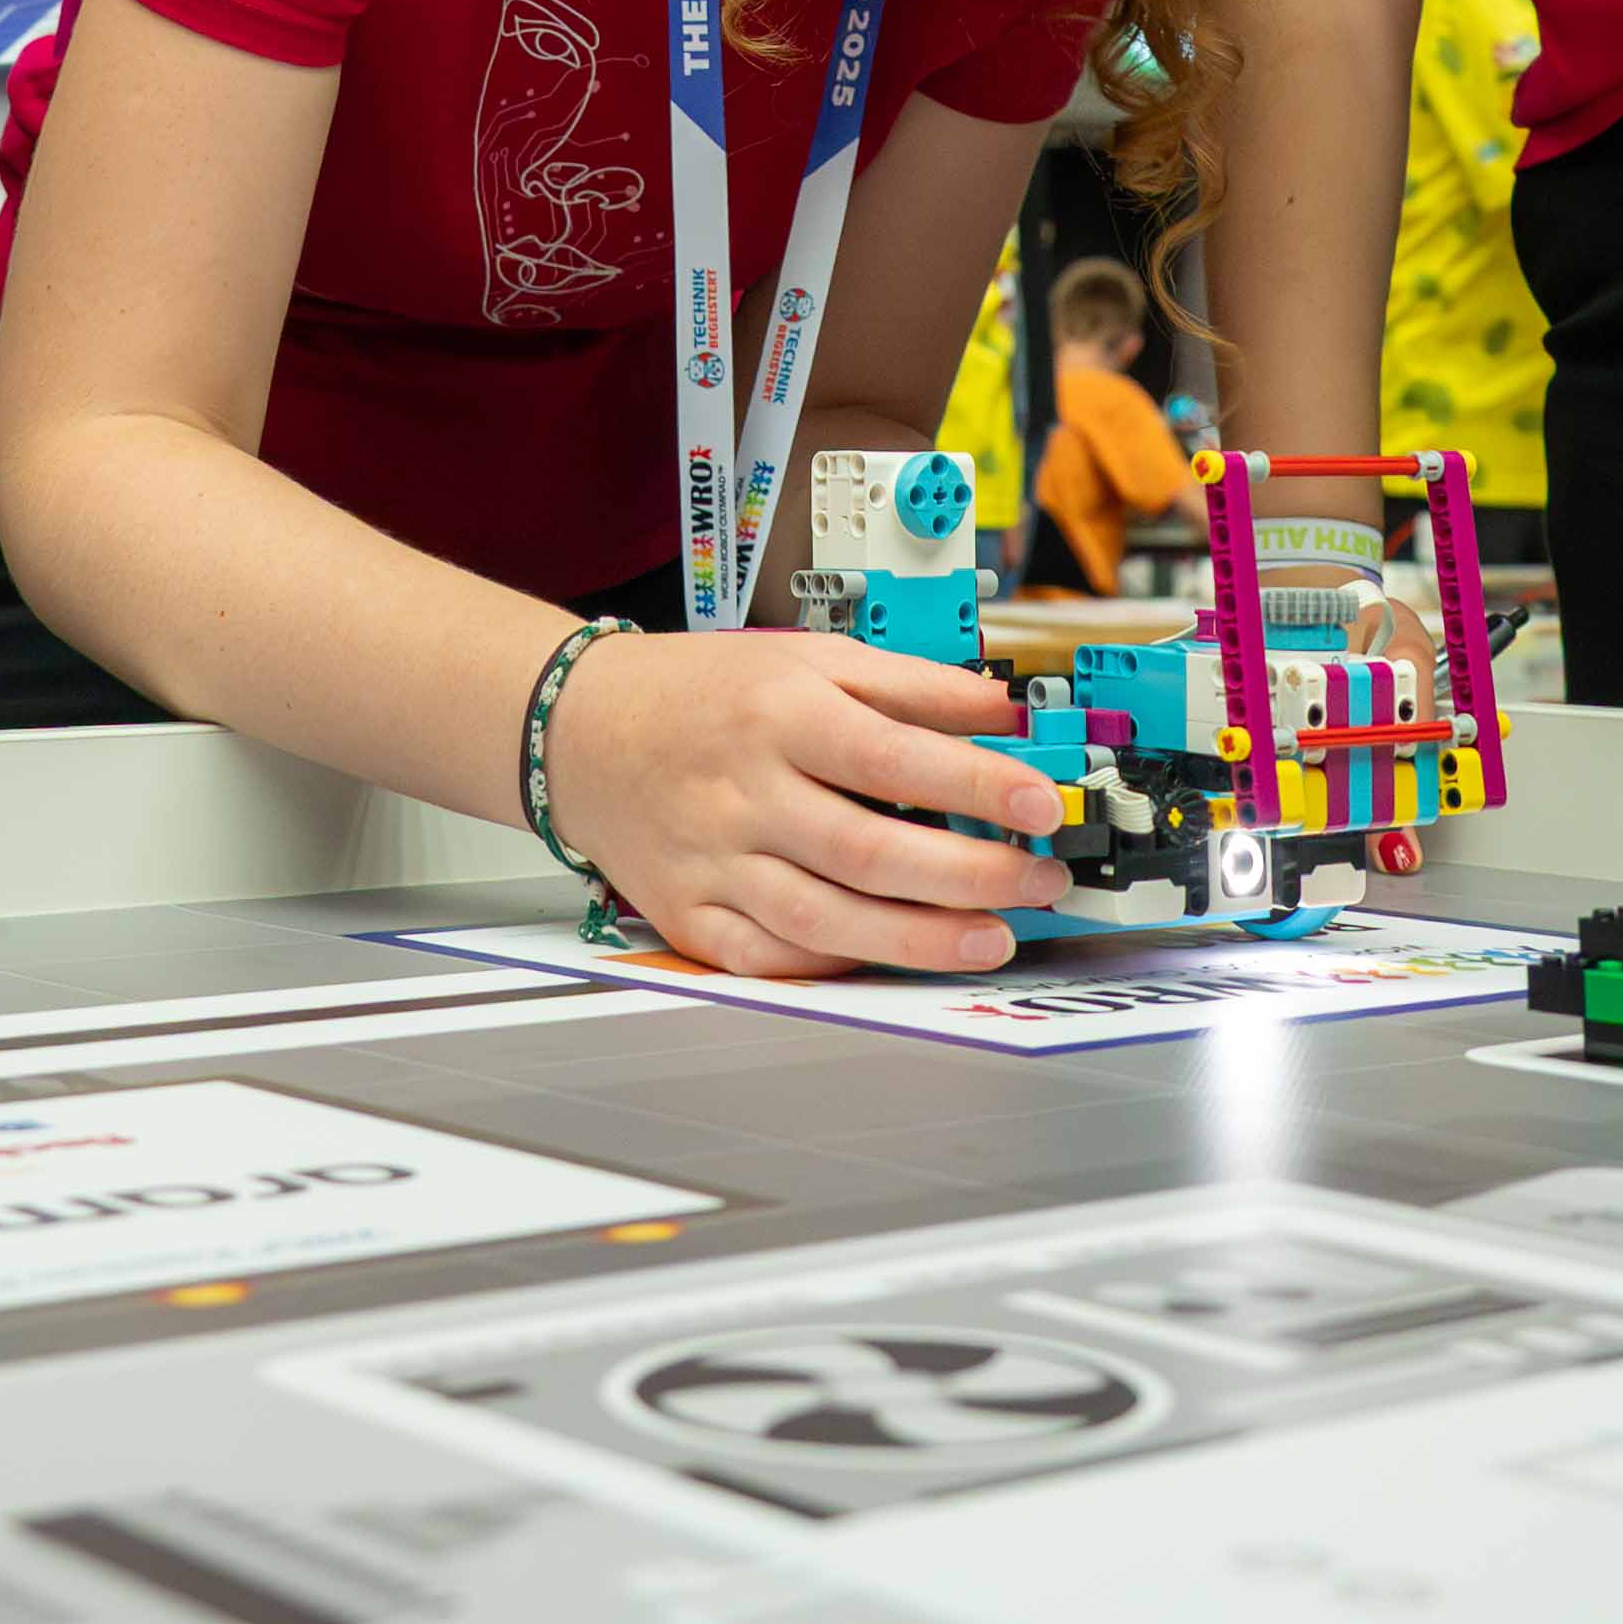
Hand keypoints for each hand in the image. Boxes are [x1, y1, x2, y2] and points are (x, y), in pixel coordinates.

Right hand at [548, 629, 1071, 978]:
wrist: (580, 730)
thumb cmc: (702, 692)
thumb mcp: (808, 656)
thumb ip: (909, 684)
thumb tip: (1002, 711)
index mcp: (779, 713)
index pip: (893, 755)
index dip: (977, 784)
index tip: (1042, 804)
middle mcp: (743, 792)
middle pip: (869, 850)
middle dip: (971, 874)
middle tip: (1039, 880)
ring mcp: (712, 862)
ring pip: (824, 920)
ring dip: (918, 938)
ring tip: (991, 937)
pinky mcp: (688, 915)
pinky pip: (767, 958)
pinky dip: (832, 967)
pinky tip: (889, 959)